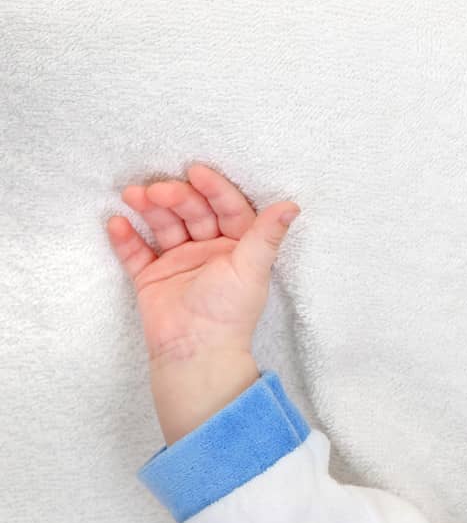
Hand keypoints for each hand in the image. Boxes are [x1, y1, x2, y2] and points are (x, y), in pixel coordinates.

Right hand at [107, 164, 299, 365]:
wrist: (195, 350)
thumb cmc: (229, 311)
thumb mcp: (251, 268)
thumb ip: (267, 235)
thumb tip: (293, 205)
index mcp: (237, 248)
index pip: (228, 209)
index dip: (214, 189)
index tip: (197, 172)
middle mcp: (209, 251)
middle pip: (193, 213)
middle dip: (176, 197)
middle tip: (157, 190)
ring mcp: (178, 263)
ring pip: (163, 226)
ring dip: (149, 209)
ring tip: (133, 196)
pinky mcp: (151, 277)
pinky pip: (135, 252)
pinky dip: (126, 238)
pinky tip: (117, 223)